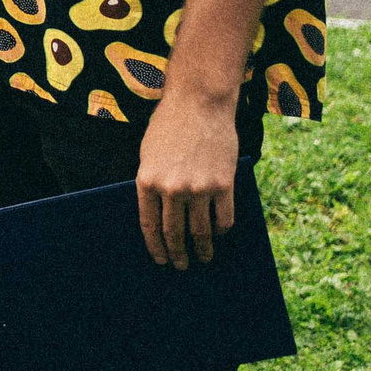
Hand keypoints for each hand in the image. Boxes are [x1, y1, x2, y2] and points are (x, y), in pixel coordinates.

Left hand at [135, 93, 238, 270]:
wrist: (198, 103)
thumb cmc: (169, 126)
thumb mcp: (148, 154)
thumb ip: (152, 183)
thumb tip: (159, 215)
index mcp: (147, 181)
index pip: (149, 225)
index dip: (155, 247)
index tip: (160, 260)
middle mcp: (171, 188)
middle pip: (174, 232)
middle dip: (178, 254)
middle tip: (182, 266)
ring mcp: (199, 188)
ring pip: (201, 231)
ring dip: (204, 249)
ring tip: (205, 258)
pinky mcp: (223, 184)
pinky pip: (224, 218)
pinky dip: (222, 231)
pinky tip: (221, 236)